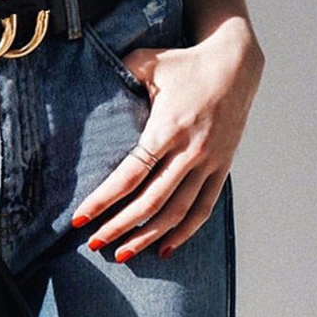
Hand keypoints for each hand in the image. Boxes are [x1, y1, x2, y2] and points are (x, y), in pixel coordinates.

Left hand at [72, 19, 263, 260]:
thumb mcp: (147, 62)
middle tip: (92, 244)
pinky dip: (185, 231)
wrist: (236, 62)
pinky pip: (204, 207)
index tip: (80, 218)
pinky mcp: (222, 167)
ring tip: (121, 254)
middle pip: (150, 201)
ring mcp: (209, 162)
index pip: (130, 175)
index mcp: (167, 128)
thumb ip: (118, 75)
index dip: (103, 200)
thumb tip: (86, 81)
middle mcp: (190, 151)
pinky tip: (163, 248)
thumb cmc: (184, 62)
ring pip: (177, 211)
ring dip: (147, 236)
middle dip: (118, 227)